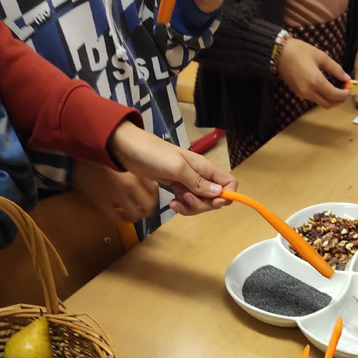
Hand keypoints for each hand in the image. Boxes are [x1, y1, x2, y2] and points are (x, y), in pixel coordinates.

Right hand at [72, 160, 158, 227]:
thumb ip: (138, 172)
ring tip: (132, 213)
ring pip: (135, 216)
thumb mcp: (125, 160)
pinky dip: (122, 221)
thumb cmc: (103, 156)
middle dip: (147, 211)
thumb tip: (151, 183)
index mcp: (136, 172)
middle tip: (143, 210)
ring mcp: (116, 195)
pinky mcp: (102, 203)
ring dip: (135, 217)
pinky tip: (121, 217)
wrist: (79, 157)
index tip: (150, 199)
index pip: (155, 193)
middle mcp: (129, 185)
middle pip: (148, 207)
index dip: (154, 198)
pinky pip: (118, 220)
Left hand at [108, 122, 236, 214]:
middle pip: (215, 197)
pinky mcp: (177, 187)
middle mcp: (200, 175)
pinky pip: (188, 202)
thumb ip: (198, 182)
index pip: (229, 182)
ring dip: (191, 207)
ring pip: (201, 202)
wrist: (128, 150)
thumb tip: (220, 193)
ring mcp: (188, 182)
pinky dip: (182, 206)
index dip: (226, 195)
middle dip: (204, 205)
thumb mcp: (177, 168)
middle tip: (187, 199)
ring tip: (176, 202)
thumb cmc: (153, 154)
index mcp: (204, 167)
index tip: (214, 201)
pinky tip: (172, 203)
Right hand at [276, 39, 349, 108]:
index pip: (334, 95)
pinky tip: (325, 87)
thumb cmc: (300, 51)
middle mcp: (309, 91)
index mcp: (315, 81)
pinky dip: (322, 96)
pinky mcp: (298, 93)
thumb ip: (335, 68)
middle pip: (328, 104)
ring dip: (331, 99)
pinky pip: (313, 99)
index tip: (349, 88)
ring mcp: (302, 94)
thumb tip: (346, 78)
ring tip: (337, 89)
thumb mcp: (321, 56)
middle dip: (339, 101)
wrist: (279, 53)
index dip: (344, 94)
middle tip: (345, 92)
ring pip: (321, 103)